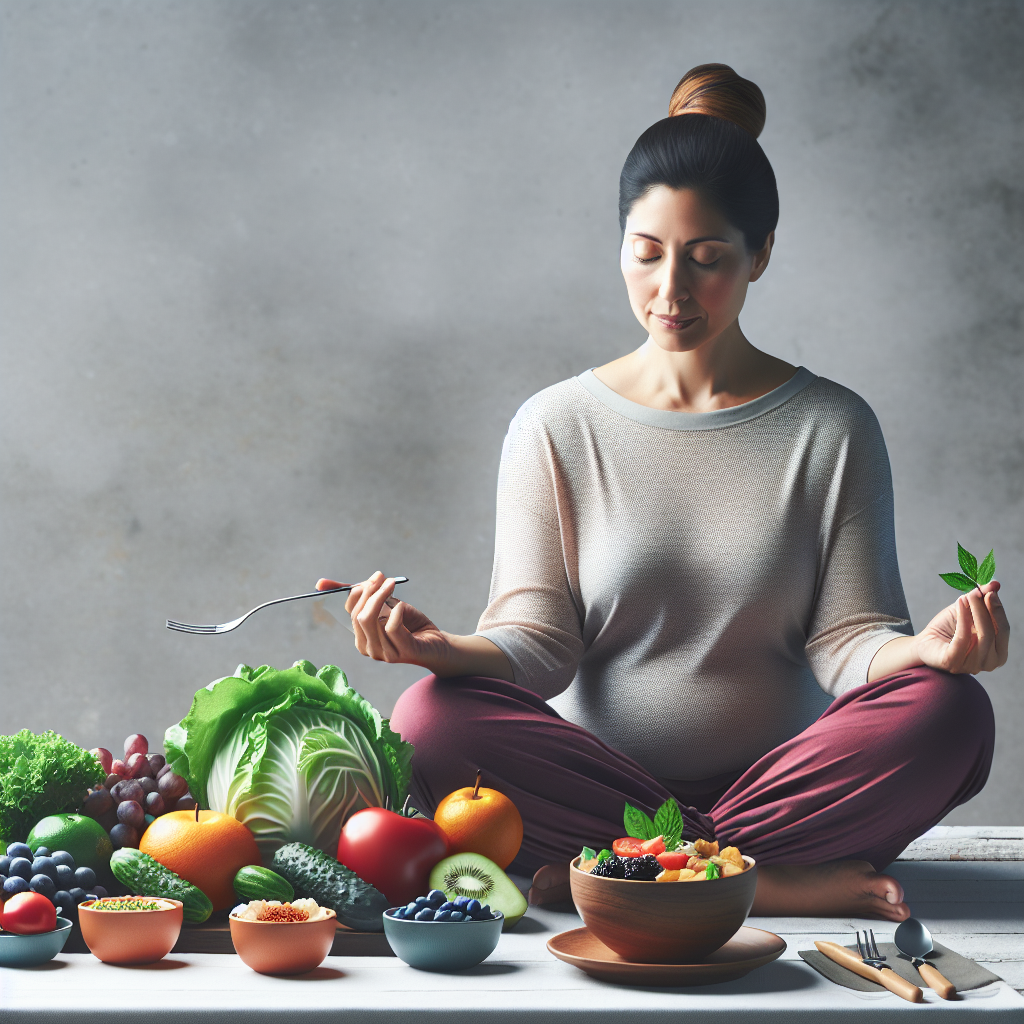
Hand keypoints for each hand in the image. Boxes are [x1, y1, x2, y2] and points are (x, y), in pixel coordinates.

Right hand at [318, 571, 452, 668]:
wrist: (435, 641)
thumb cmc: (409, 623)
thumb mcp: (385, 603)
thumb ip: (360, 593)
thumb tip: (320, 583)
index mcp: (361, 637)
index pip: (351, 612)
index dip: (359, 592)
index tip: (375, 577)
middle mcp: (368, 648)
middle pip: (359, 616)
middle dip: (370, 592)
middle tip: (383, 577)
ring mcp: (383, 653)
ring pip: (372, 620)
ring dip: (383, 596)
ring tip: (392, 583)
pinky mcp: (401, 652)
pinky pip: (390, 628)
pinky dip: (396, 612)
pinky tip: (403, 606)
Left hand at [915, 580, 1009, 674]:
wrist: (924, 641)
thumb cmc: (949, 628)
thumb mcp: (967, 610)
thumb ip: (981, 599)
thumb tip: (995, 583)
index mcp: (997, 653)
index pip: (1004, 629)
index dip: (999, 610)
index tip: (992, 591)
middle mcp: (988, 663)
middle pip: (995, 632)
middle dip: (987, 609)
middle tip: (980, 591)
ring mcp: (971, 666)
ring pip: (982, 636)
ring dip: (975, 611)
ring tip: (967, 595)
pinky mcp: (953, 663)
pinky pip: (963, 639)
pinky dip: (963, 619)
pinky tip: (960, 603)